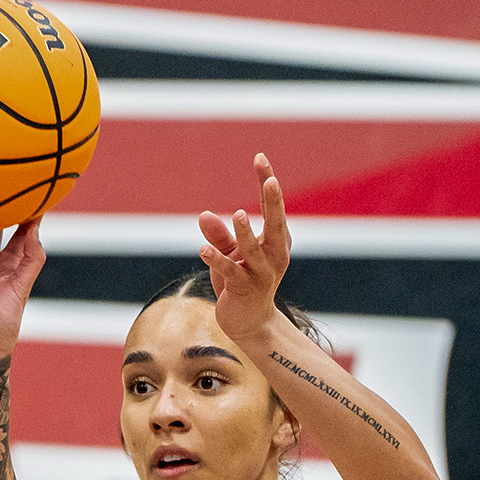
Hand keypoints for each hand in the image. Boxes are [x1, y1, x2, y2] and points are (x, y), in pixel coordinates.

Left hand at [198, 153, 290, 340]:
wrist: (249, 322)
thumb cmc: (241, 283)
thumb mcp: (229, 255)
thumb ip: (218, 235)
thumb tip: (203, 215)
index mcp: (275, 241)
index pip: (272, 207)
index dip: (266, 182)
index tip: (260, 156)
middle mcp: (275, 255)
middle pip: (277, 224)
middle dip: (274, 202)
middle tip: (271, 180)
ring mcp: (263, 273)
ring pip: (253, 251)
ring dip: (245, 233)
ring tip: (237, 214)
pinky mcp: (246, 289)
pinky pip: (231, 272)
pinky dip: (217, 261)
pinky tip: (203, 249)